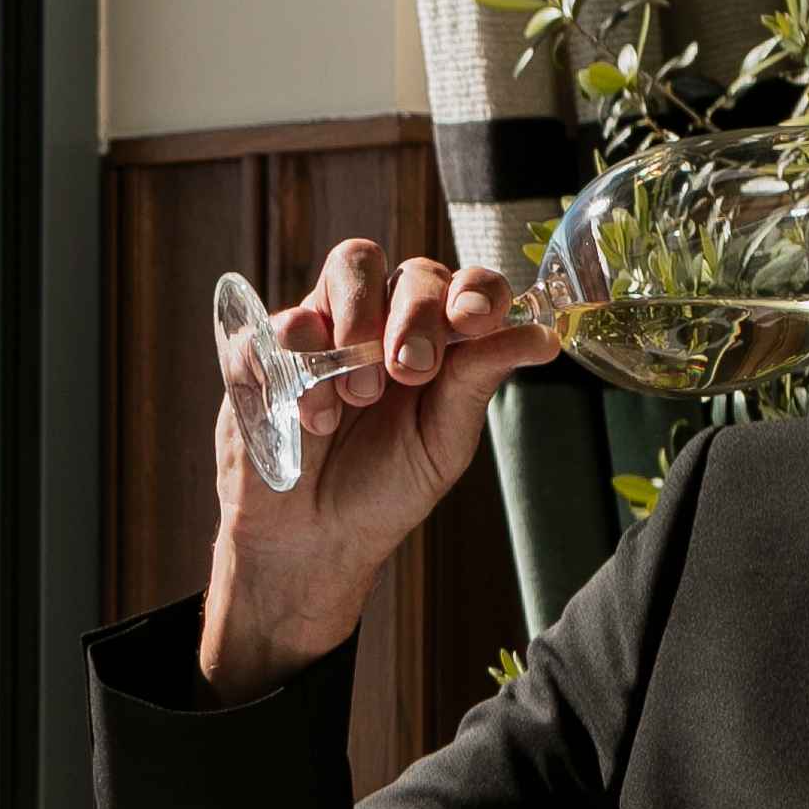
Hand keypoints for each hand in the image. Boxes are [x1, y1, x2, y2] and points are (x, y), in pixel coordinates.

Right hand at [197, 243, 560, 698]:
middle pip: (405, 268)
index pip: (460, 284)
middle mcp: (380, 322)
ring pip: (347, 267)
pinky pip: (279, 321)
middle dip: (415, 314)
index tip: (475, 322)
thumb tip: (544, 337)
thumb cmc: (383, 490)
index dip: (473, 290)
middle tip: (411, 372)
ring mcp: (322, 330)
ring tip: (358, 397)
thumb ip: (479, 380)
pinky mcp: (264, 351)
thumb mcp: (444, 442)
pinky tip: (311, 416)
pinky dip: (298, 360)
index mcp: (432, 338)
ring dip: (359, 323)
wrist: (313, 541)